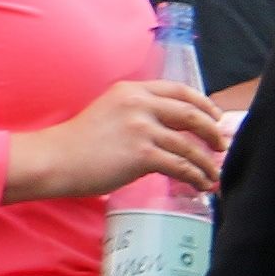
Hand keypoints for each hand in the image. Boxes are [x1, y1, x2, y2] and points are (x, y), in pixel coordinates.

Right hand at [4, 75, 223, 202]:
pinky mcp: (142, 154)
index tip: (216, 117)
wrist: (53, 160)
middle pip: (192, 115)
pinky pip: (181, 166)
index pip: (180, 91)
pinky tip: (202, 185)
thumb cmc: (79, 142)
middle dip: (213, 132)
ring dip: (208, 163)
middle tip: (222, 146)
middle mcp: (139, 104)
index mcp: (132, 90)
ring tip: (214, 175)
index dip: (204, 104)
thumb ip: (139, 112)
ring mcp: (141, 129)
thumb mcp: (110, 111)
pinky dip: (197, 177)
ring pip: (190, 146)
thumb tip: (174, 128)